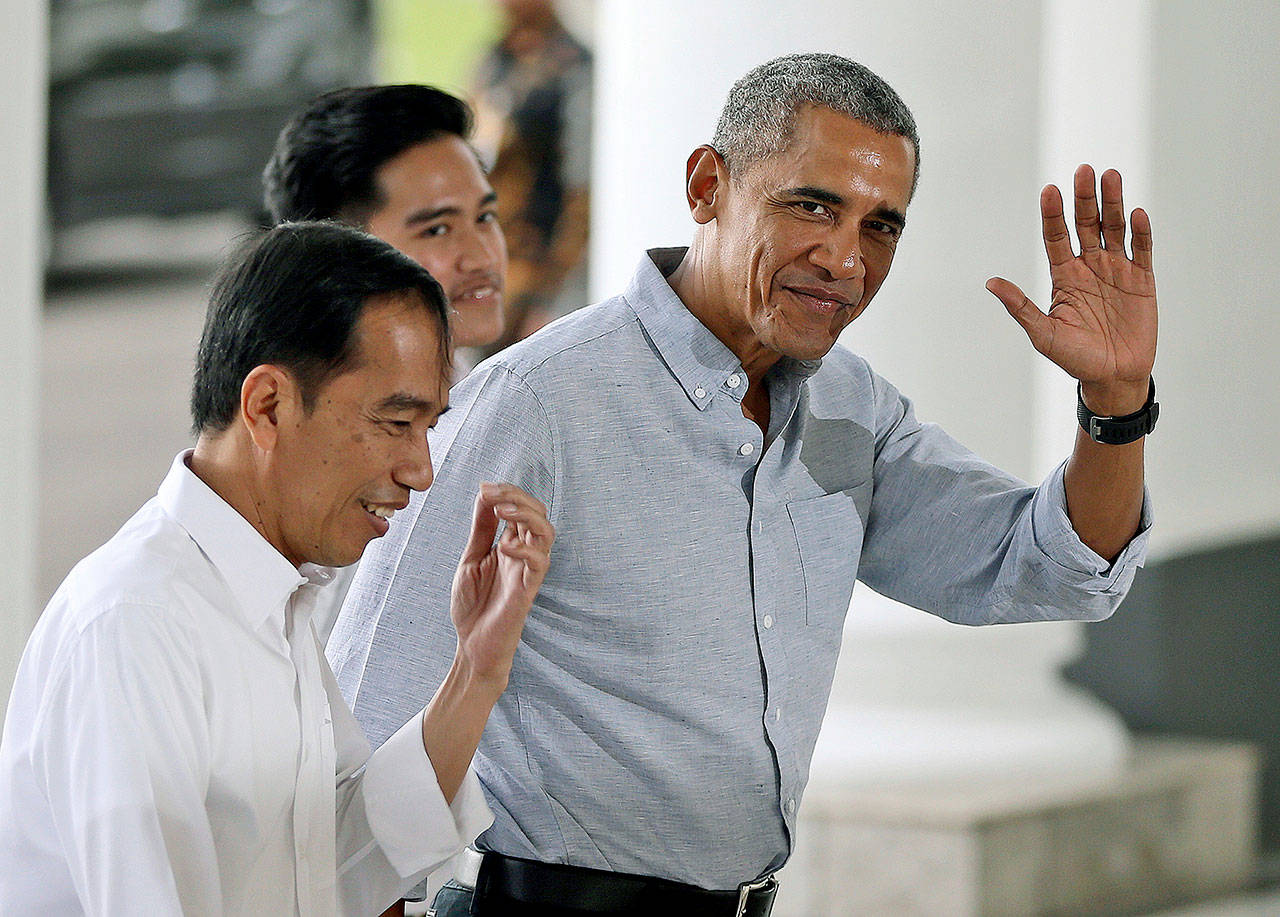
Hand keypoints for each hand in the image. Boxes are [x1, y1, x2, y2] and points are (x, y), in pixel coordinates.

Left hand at [449, 482, 553, 686]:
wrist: (472, 645)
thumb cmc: (473, 605)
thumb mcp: (471, 558)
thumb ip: (481, 529)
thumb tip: (484, 494)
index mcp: (510, 544)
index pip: (520, 508)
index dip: (506, 493)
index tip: (484, 487)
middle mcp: (523, 553)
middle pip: (538, 513)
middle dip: (517, 496)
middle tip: (492, 493)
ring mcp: (528, 570)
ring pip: (546, 532)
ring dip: (526, 515)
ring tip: (502, 511)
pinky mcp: (528, 589)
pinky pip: (539, 563)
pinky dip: (525, 549)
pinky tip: (504, 547)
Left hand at [986, 165, 1156, 413]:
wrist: (1113, 376)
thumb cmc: (1074, 358)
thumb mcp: (1043, 333)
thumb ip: (1020, 307)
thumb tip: (990, 283)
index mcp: (1064, 275)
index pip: (1056, 237)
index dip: (1053, 214)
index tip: (1049, 190)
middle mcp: (1089, 266)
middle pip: (1085, 224)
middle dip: (1084, 198)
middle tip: (1083, 170)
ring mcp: (1116, 270)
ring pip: (1114, 228)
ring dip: (1113, 203)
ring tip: (1111, 176)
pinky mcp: (1142, 279)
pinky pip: (1142, 250)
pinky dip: (1140, 232)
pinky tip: (1136, 214)